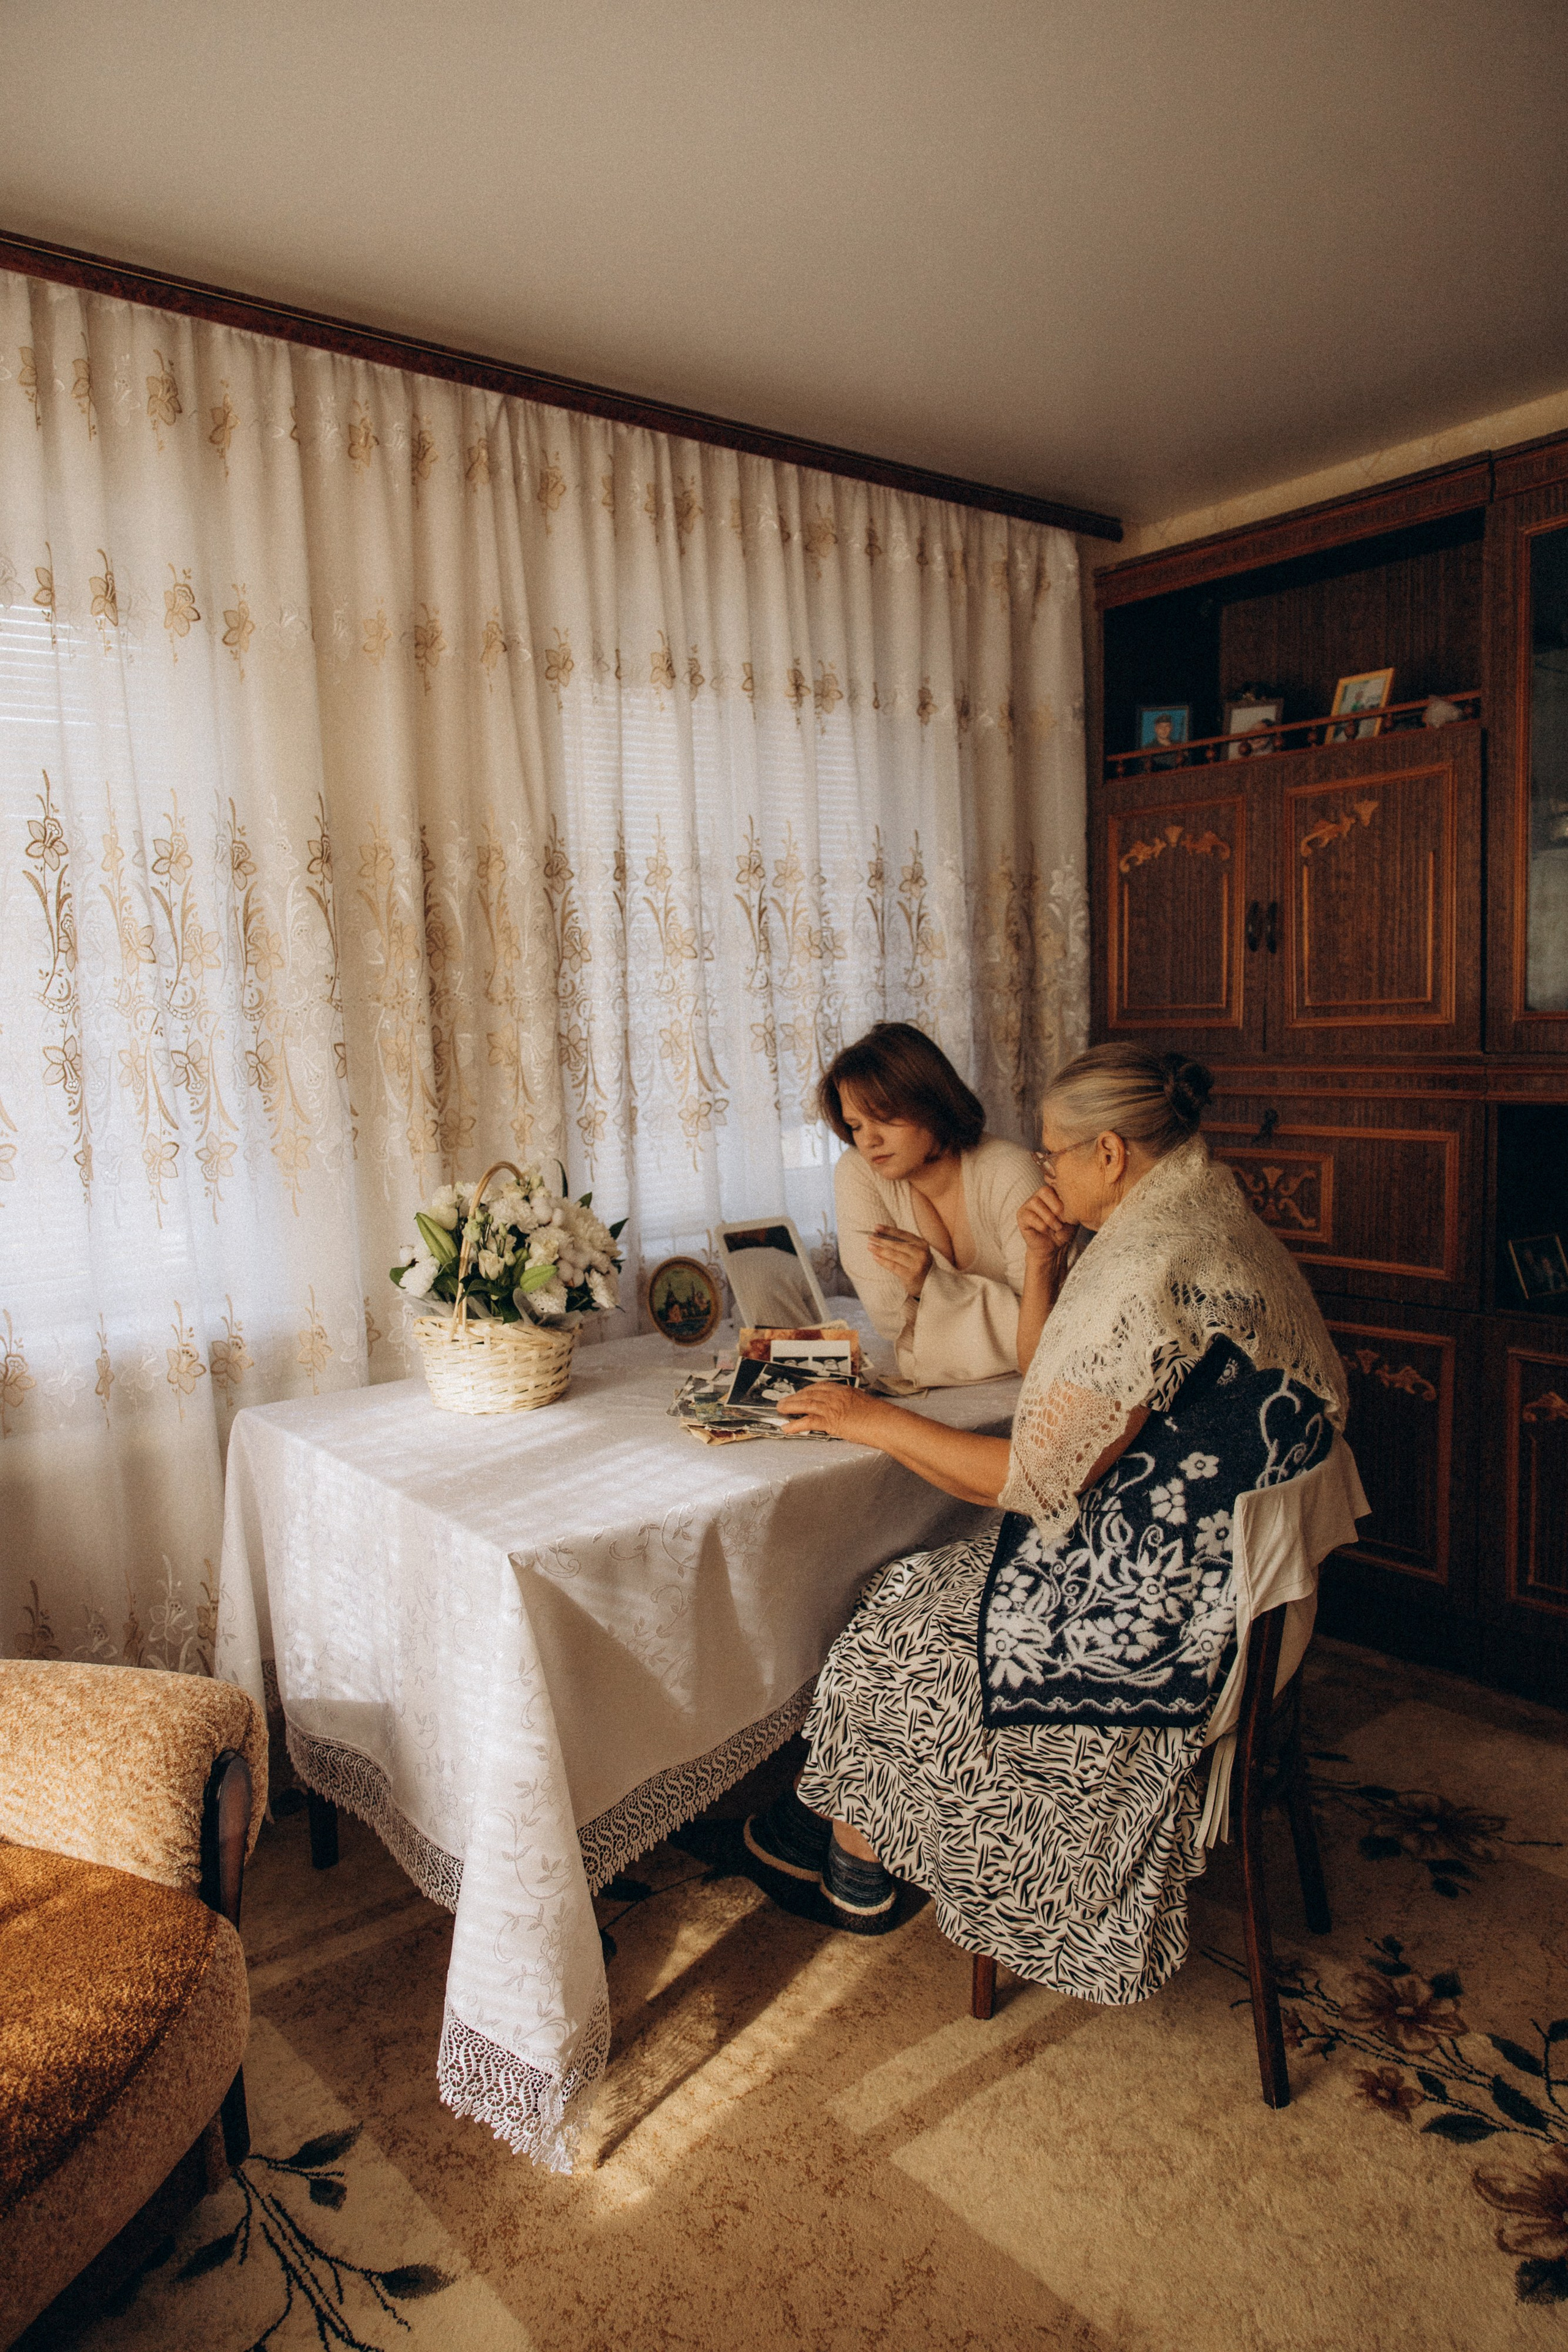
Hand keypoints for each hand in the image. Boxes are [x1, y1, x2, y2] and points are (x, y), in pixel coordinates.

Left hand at [774, 1382, 888, 1442]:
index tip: (800, 1393)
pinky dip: (795, 1425)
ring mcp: (833, 1407)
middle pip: (810, 1394)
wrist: (886, 1423)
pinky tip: (787, 1428)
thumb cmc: (881, 1417)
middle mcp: (836, 1396)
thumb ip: (853, 1404)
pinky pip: (808, 1422)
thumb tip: (849, 1411)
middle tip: (784, 1401)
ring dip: (790, 1407)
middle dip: (795, 1397)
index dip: (807, 1390)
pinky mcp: (831, 1421)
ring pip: (805, 1404)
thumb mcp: (865, 1404)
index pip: (821, 1387)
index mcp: (845, 1390)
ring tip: (779, 1410)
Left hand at [866, 1223, 932, 1297]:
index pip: (903, 1234)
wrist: (931, 1285)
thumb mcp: (917, 1252)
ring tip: (870, 1246)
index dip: (889, 1230)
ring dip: (880, 1250)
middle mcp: (921, 1253)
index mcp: (922, 1244)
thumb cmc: (919, 1265)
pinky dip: (883, 1261)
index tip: (876, 1227)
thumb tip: (882, 1235)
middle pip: (897, 1244)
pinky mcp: (911, 1276)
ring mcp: (917, 1265)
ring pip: (894, 1255)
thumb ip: (904, 1244)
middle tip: (870, 1237)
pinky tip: (875, 1257)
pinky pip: (893, 1266)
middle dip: (882, 1240)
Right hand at [1018, 1181, 1074, 1267]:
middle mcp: (1038, 1195)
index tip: (1071, 1214)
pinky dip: (1041, 1225)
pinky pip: (1030, 1217)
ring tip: (1056, 1227)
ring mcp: (1028, 1205)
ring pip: (1036, 1203)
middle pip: (1044, 1191)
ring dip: (1049, 1218)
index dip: (1064, 1200)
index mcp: (1052, 1192)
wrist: (1053, 1248)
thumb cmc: (1063, 1231)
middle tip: (1063, 1220)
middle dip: (1056, 1207)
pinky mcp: (1021, 1216)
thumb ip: (1071, 1207)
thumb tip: (1070, 1202)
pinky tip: (1046, 1231)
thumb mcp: (1072, 1217)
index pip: (1056, 1185)